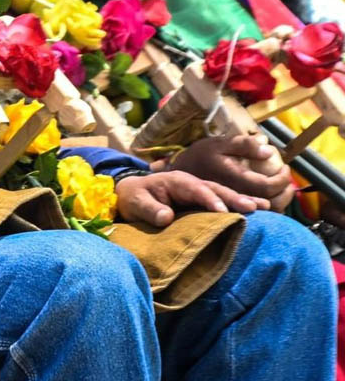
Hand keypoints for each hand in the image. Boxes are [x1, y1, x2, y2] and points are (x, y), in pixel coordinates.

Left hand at [115, 171, 267, 226]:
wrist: (133, 193)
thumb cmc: (134, 197)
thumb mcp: (135, 202)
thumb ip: (149, 209)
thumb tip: (165, 217)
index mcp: (176, 181)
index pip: (196, 189)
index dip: (209, 199)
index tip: (222, 212)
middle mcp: (192, 183)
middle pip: (216, 189)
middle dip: (234, 198)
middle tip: (254, 208)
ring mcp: (199, 190)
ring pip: (223, 194)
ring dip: (243, 200)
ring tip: (265, 207)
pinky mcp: (203, 200)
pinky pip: (223, 202)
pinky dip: (239, 206)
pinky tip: (259, 211)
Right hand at [167, 135, 293, 209]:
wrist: (177, 174)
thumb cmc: (200, 156)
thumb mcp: (218, 143)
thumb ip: (243, 144)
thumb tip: (268, 151)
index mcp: (233, 179)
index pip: (266, 186)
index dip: (281, 179)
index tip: (285, 168)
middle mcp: (236, 196)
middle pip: (271, 205)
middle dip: (285, 193)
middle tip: (288, 180)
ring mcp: (234, 205)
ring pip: (265, 213)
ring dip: (280, 202)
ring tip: (283, 188)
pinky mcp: (231, 210)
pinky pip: (257, 214)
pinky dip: (270, 206)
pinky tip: (271, 196)